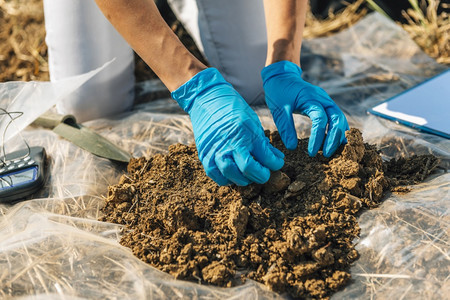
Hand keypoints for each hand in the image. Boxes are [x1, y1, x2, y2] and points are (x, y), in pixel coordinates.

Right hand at [172, 68, 283, 185]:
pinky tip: (232, 175)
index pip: (266, 158)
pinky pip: (215, 174)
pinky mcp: (204, 153)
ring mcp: (216, 149)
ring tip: (248, 176)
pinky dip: (225, 179)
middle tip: (264, 174)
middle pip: (249, 169)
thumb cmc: (233, 109)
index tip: (276, 164)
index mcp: (247, 132)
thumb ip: (262, 142)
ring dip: (243, 180)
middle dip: (261, 176)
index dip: (275, 165)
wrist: (207, 99)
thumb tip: (276, 158)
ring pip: (231, 174)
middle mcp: (232, 142)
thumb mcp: (252, 122)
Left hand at [261, 60, 348, 156]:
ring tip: (332, 151)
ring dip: (338, 135)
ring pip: (340, 118)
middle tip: (326, 155)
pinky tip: (336, 142)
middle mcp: (322, 99)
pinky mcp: (325, 104)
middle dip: (334, 138)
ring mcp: (326, 100)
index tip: (311, 152)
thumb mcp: (279, 110)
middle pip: (337, 119)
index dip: (318, 137)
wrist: (282, 76)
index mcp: (311, 99)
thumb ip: (286, 127)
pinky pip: (336, 117)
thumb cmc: (279, 92)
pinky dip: (338, 130)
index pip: (320, 120)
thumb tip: (292, 147)